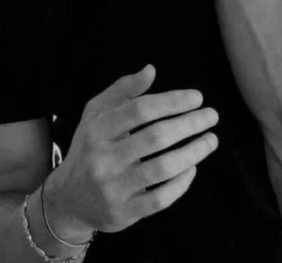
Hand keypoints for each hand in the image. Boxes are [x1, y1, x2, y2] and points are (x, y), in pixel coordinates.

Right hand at [47, 65, 218, 237]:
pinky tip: (193, 167)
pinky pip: (161, 198)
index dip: (172, 101)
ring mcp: (113, 187)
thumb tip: (151, 70)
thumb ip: (122, 90)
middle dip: (190, 124)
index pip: (140, 110)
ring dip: (194, 152)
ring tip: (211, 139)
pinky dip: (182, 182)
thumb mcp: (96, 113)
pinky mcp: (124, 212)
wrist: (69, 197)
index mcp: (97, 129)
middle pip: (156, 137)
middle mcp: (103, 158)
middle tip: (212, 116)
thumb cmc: (89, 147)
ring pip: (163, 168)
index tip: (197, 97)